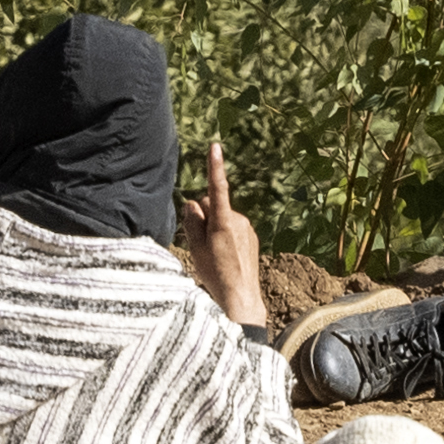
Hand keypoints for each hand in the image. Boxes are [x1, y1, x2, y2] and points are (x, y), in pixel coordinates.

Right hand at [178, 140, 264, 326]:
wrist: (240, 296)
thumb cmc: (214, 273)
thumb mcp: (195, 247)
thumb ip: (192, 221)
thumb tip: (193, 203)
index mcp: (223, 221)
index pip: (216, 188)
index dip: (215, 167)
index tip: (215, 147)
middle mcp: (238, 220)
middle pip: (212, 205)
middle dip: (204, 216)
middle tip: (199, 241)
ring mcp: (247, 227)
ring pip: (222, 217)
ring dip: (214, 227)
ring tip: (213, 252)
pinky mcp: (251, 235)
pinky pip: (233, 227)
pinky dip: (225, 235)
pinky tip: (224, 255)